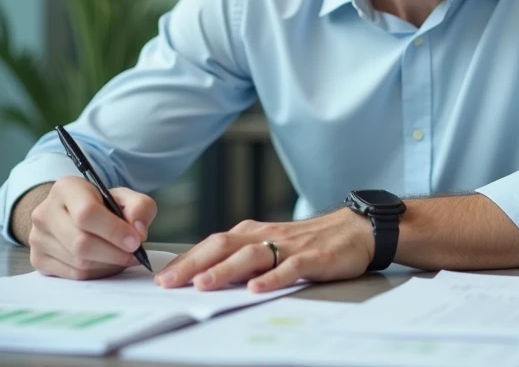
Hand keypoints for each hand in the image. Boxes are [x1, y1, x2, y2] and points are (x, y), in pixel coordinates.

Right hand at [27, 176, 157, 279]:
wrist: (69, 214)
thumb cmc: (100, 205)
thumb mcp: (123, 197)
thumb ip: (139, 207)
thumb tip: (139, 231)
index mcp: (66, 189)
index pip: (87, 213)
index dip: (114, 231)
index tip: (136, 241)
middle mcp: (45, 212)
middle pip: (81, 243)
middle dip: (114, 253)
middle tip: (134, 255)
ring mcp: (38, 238)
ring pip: (78, 262)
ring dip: (108, 265)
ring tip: (122, 257)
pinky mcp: (38, 259)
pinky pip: (73, 275)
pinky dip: (97, 273)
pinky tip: (107, 263)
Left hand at [155, 208, 373, 292]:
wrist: (355, 230)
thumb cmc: (309, 241)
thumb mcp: (271, 244)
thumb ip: (243, 255)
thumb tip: (205, 275)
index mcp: (253, 232)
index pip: (213, 243)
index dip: (186, 259)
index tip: (162, 277)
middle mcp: (266, 235)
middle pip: (224, 245)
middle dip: (194, 263)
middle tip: (169, 282)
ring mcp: (289, 246)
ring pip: (251, 255)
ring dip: (225, 269)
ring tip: (203, 284)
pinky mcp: (312, 258)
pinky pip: (289, 268)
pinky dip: (271, 278)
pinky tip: (256, 289)